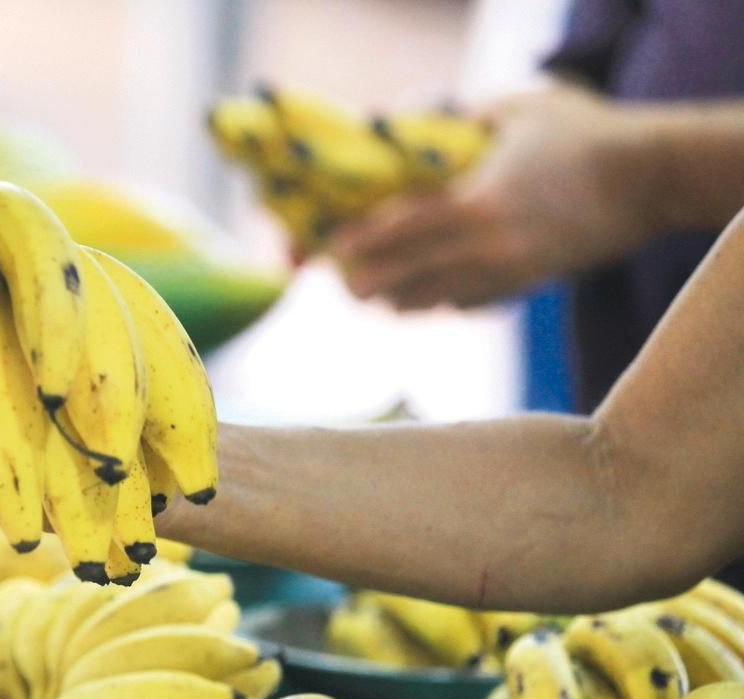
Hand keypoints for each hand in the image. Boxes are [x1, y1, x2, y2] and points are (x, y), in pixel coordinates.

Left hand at [329, 85, 658, 310]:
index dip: (362, 242)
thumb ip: (458, 121)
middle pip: (410, 276)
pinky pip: (471, 301)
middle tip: (345, 285)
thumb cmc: (583, 134)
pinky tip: (426, 297)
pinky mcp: (527, 282)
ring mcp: (508, 270)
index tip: (333, 248)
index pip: (402, 229)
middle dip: (372, 283)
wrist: (650, 179)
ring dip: (403, 298)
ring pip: (437, 298)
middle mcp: (487, 246)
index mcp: (477, 202)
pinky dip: (443, 299)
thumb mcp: (514, 111)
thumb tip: (409, 125)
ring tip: (376, 296)